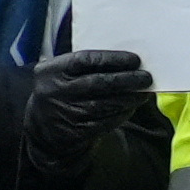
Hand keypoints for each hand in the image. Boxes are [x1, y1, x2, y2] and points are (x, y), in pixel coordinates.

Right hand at [16, 45, 157, 181]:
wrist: (44, 128)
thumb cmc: (62, 92)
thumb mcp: (62, 74)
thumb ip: (86, 67)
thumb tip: (127, 63)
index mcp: (51, 71)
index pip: (85, 60)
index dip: (112, 59)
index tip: (135, 60)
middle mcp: (55, 91)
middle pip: (98, 83)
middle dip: (126, 79)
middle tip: (146, 78)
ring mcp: (65, 112)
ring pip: (104, 104)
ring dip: (128, 98)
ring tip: (143, 93)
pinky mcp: (75, 131)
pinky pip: (105, 121)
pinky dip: (122, 114)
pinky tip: (131, 107)